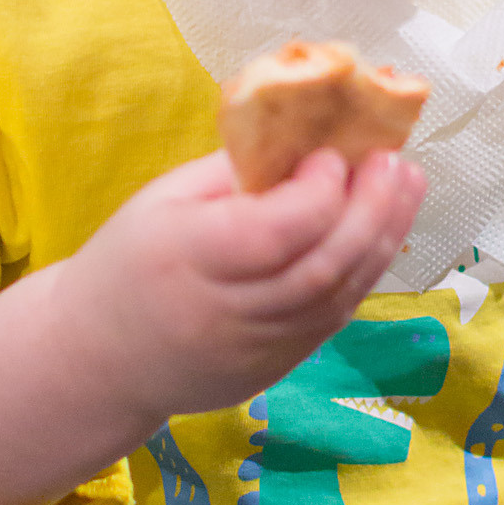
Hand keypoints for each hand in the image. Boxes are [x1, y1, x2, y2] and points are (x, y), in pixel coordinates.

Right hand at [0, 146, 427, 504]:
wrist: (98, 359)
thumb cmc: (130, 260)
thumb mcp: (165, 198)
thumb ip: (236, 170)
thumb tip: (306, 133)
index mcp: (186, 258)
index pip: (271, 233)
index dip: (317, 193)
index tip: (334, 155)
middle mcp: (224, 312)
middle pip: (317, 269)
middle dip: (370, 211)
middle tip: (396, 162)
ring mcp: (252, 351)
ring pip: (335, 300)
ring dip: (381, 240)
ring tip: (406, 187)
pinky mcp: (272, 371)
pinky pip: (330, 322)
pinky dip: (363, 273)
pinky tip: (380, 232)